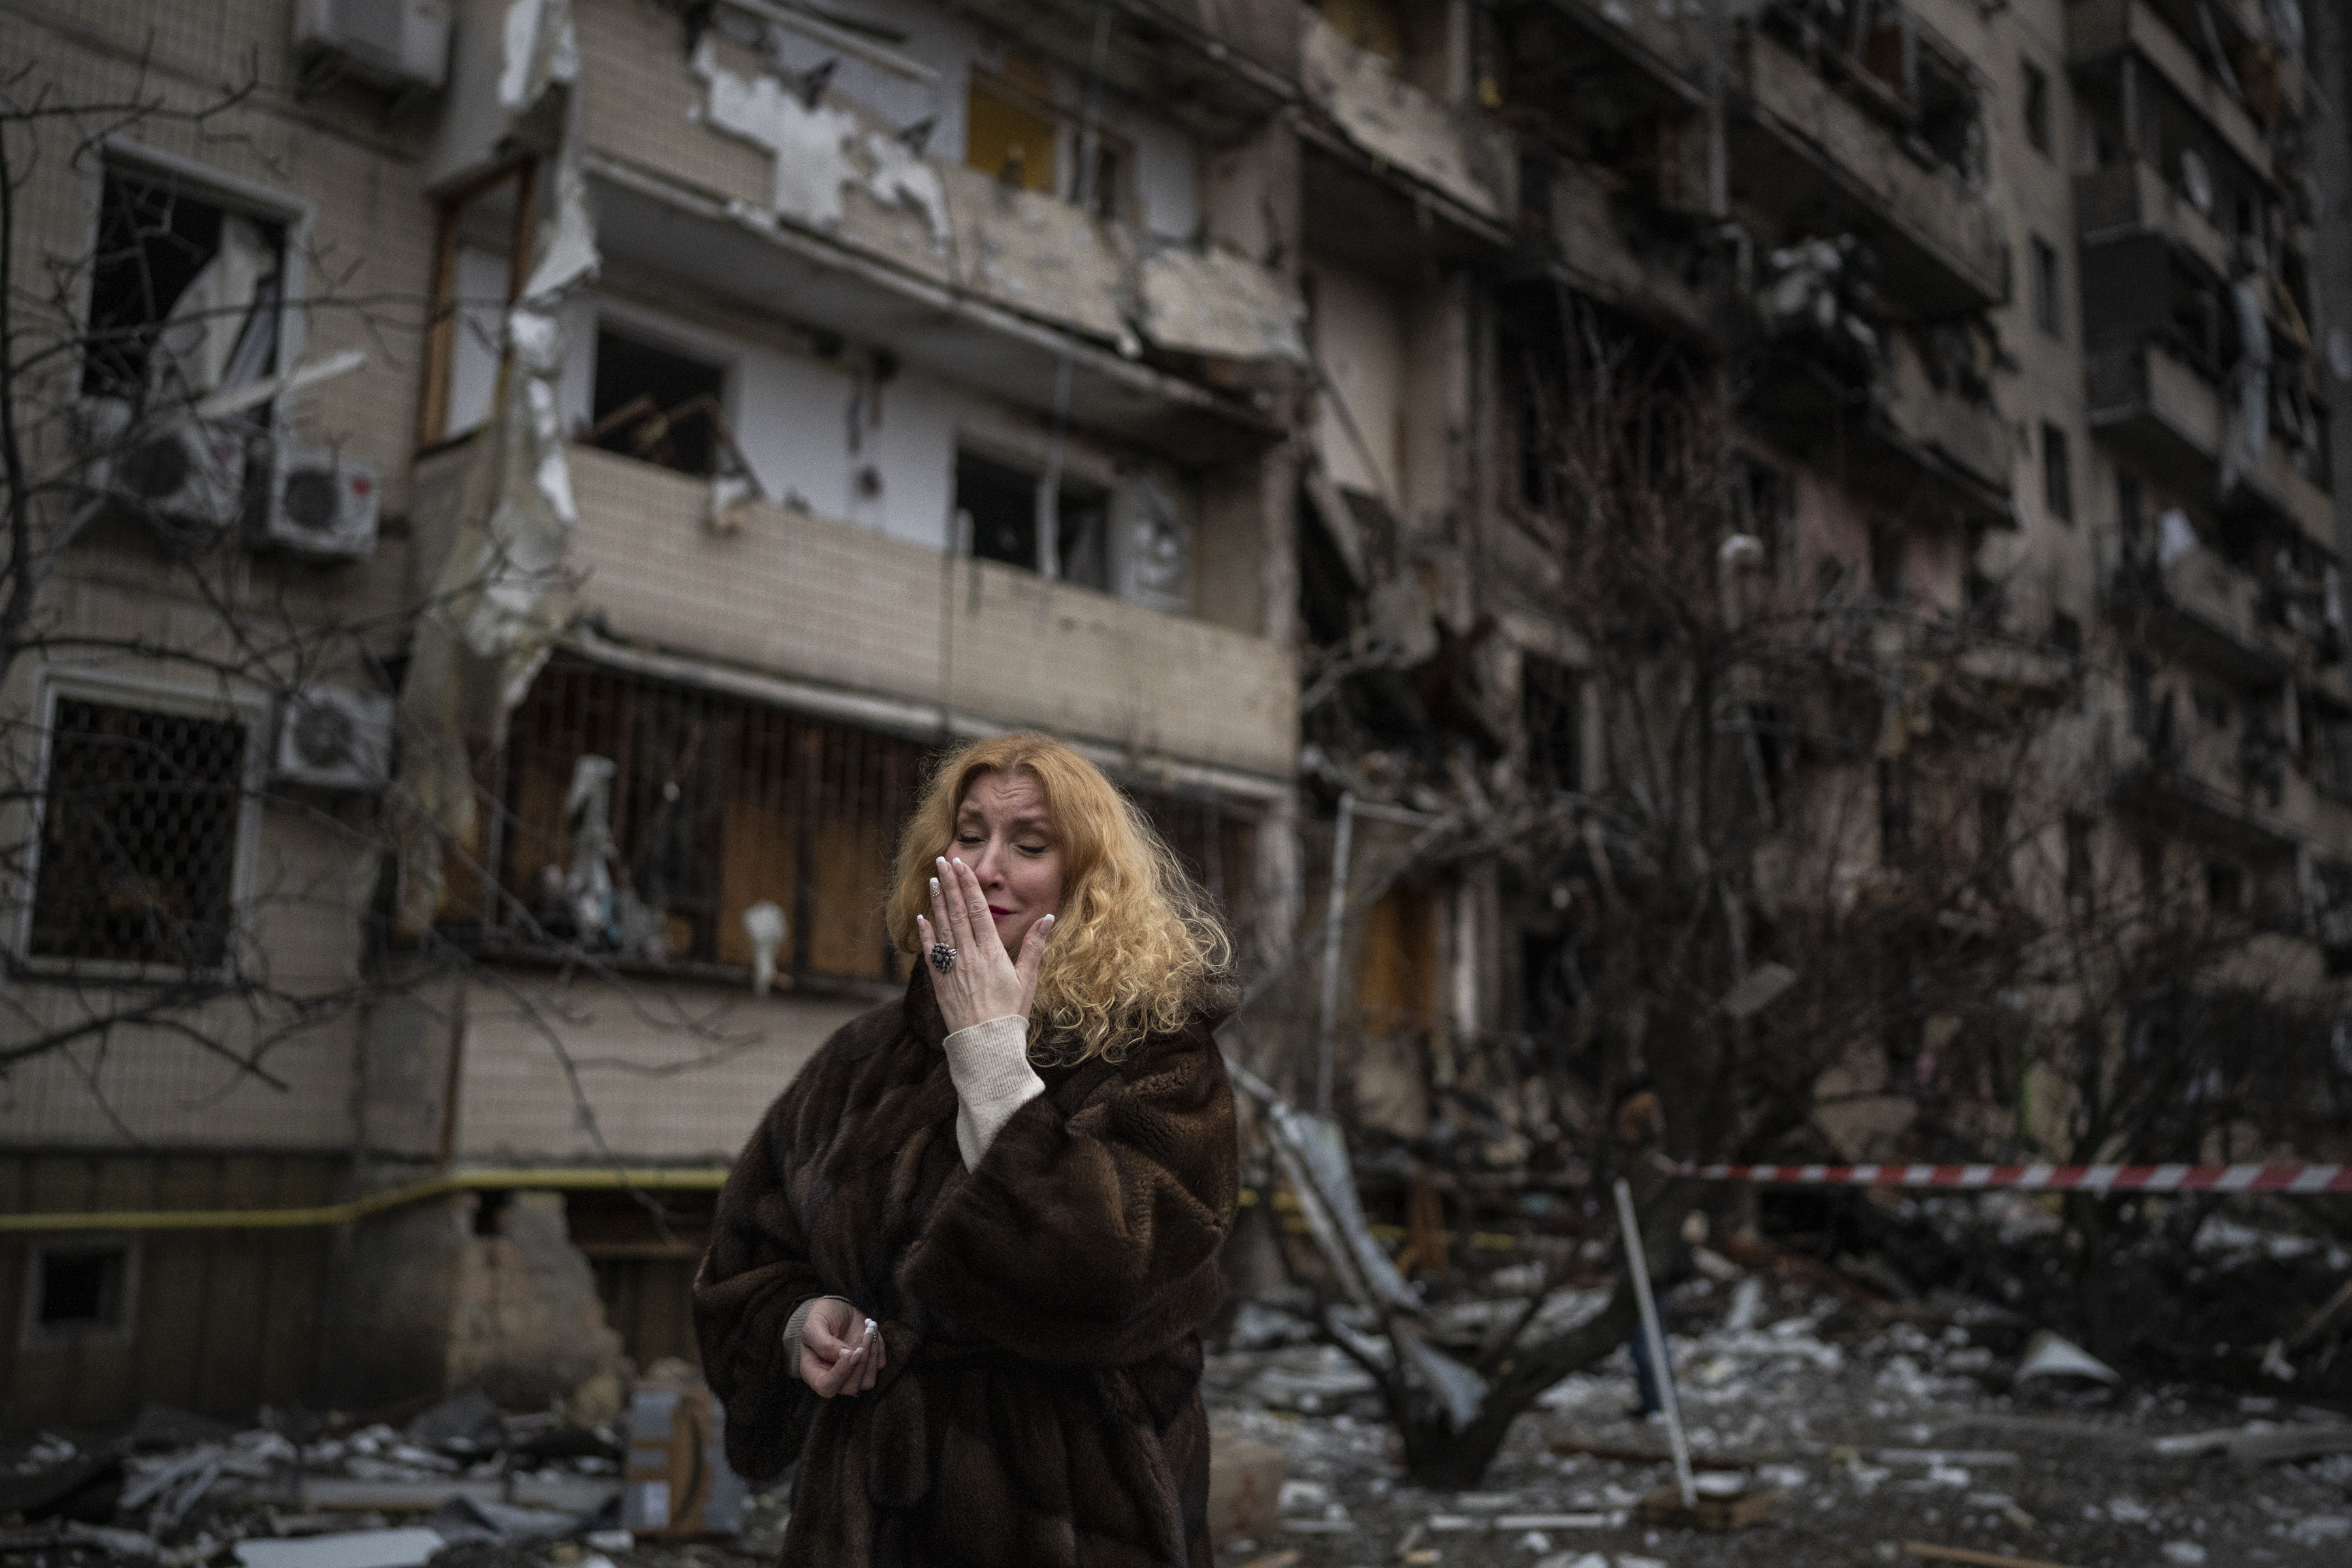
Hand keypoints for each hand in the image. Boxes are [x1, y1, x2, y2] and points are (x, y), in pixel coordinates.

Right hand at [800, 1298, 884, 1396]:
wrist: (838, 1308)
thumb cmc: (821, 1317)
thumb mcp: (814, 1326)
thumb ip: (824, 1344)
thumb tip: (845, 1356)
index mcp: (813, 1372)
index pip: (826, 1387)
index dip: (841, 1373)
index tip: (853, 1351)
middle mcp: (833, 1378)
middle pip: (850, 1387)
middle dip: (861, 1361)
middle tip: (865, 1333)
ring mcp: (852, 1374)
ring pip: (868, 1382)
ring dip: (872, 1354)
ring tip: (869, 1328)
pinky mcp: (867, 1366)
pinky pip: (879, 1365)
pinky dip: (879, 1347)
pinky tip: (871, 1330)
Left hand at [917, 853, 1050, 1035]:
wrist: (985, 1045)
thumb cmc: (1010, 1014)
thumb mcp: (1028, 980)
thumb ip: (1034, 946)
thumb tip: (1048, 918)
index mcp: (992, 953)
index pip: (978, 910)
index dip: (969, 886)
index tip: (962, 865)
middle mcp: (969, 956)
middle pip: (957, 912)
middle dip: (951, 884)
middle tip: (943, 861)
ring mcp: (951, 968)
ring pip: (942, 927)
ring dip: (937, 902)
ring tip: (933, 880)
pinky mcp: (940, 982)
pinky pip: (929, 953)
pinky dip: (925, 934)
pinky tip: (921, 918)